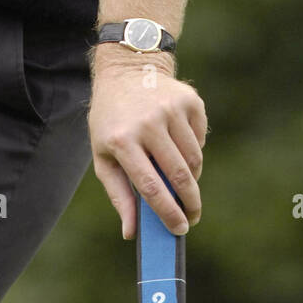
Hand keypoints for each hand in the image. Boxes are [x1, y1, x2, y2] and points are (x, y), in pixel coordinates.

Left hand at [87, 52, 206, 239]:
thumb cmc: (111, 120)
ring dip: (191, 177)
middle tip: (192, 216)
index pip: (150, 187)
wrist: (126, 70)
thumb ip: (118, 194)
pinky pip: (200, 139)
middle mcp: (148, 123)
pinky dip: (193, 149)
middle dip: (190, 203)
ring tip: (179, 178)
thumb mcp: (103, 155)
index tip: (180, 230)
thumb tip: (131, 233)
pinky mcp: (189, 100)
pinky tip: (178, 143)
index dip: (168, 213)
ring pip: (194, 160)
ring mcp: (170, 109)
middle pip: (179, 176)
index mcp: (122, 140)